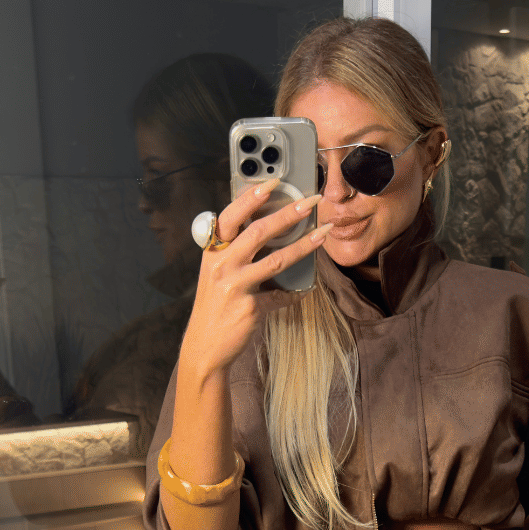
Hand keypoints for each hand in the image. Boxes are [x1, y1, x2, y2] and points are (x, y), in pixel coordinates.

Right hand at [179, 184, 327, 378]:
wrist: (205, 347)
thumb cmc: (213, 307)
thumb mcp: (215, 274)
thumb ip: (233, 253)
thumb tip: (265, 232)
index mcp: (212, 252)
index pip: (230, 216)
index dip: (251, 198)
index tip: (272, 182)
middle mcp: (221, 265)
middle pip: (259, 231)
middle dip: (288, 213)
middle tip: (310, 201)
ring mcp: (235, 286)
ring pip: (276, 259)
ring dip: (304, 244)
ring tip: (323, 233)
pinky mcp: (250, 308)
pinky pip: (280, 296)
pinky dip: (295, 293)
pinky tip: (306, 289)